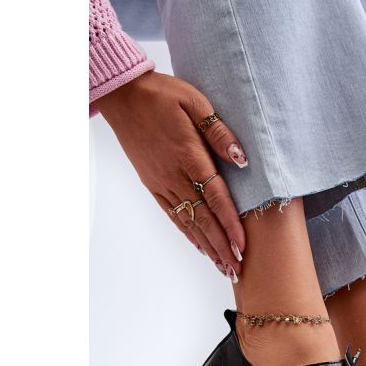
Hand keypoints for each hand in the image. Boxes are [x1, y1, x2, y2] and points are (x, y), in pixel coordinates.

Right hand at [95, 71, 246, 279]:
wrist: (123, 95)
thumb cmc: (163, 95)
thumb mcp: (196, 102)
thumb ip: (219, 132)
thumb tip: (241, 158)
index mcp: (188, 155)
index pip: (215, 198)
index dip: (230, 225)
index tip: (242, 247)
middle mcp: (174, 176)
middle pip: (203, 218)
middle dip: (221, 247)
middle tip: (238, 270)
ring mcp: (162, 183)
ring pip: (188, 222)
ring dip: (207, 247)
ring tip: (224, 268)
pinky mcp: (153, 185)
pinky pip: (173, 215)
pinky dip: (189, 234)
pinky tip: (201, 247)